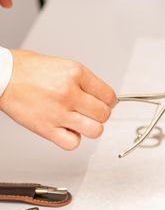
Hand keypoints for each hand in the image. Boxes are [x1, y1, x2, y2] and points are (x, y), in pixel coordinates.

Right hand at [0, 50, 116, 149]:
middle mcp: (70, 93)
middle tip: (91, 112)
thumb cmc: (28, 70)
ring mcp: (59, 112)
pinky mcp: (46, 128)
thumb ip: (84, 82)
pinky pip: (72, 143)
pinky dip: (72, 140)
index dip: (109, 102)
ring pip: (95, 130)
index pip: (109, 95)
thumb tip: (99, 96)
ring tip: (80, 122)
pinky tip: (65, 130)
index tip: (105, 104)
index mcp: (76, 73)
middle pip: (104, 114)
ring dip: (90, 128)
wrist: (4, 76)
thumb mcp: (63, 65)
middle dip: (100, 115)